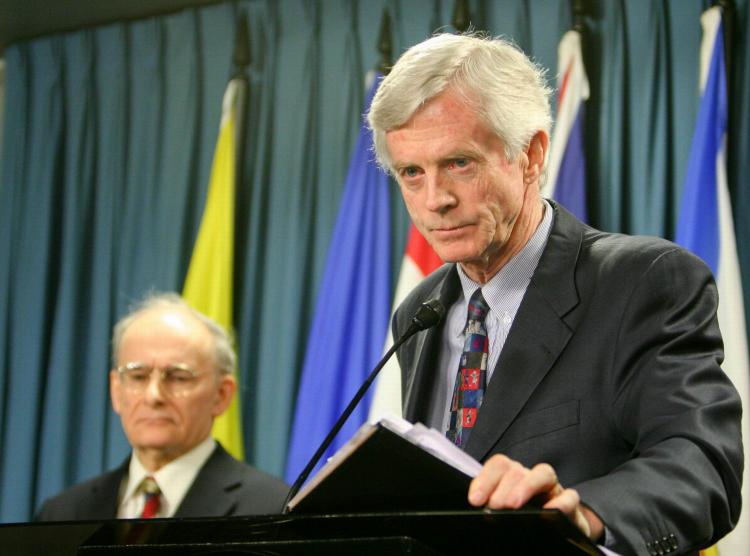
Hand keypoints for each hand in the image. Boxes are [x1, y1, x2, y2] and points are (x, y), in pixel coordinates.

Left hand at [468, 454, 601, 540]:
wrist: (556, 536)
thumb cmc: (524, 522)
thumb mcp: (504, 513)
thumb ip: (492, 507)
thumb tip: (478, 508)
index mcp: (511, 478)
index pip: (498, 466)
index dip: (485, 479)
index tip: (475, 499)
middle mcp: (531, 479)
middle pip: (517, 470)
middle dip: (502, 486)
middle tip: (494, 506)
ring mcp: (553, 490)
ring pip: (543, 473)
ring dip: (526, 486)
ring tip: (513, 505)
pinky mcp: (572, 507)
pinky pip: (570, 497)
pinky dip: (561, 502)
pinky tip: (549, 511)